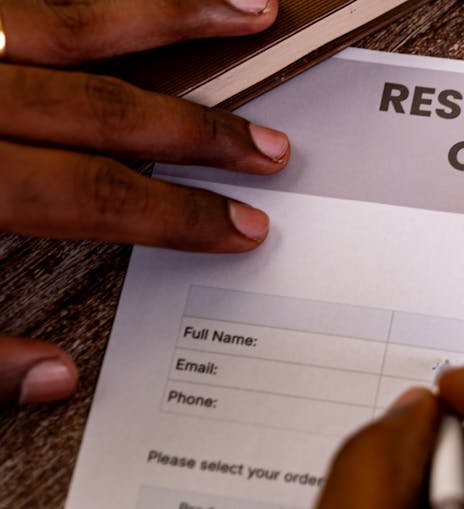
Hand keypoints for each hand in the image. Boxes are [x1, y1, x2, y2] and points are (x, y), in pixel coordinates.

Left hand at [1, 0, 289, 404]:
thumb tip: (56, 377)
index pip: (96, 195)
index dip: (179, 214)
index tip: (241, 229)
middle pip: (107, 110)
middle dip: (201, 132)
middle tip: (267, 149)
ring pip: (76, 20)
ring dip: (172, 17)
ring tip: (246, 10)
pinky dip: (102, 2)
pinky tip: (138, 2)